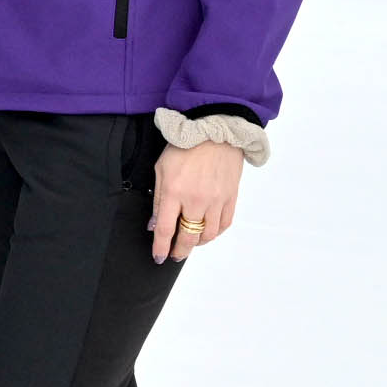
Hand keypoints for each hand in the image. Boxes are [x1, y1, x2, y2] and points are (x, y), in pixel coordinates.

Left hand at [150, 141, 242, 262]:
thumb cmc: (185, 146)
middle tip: (175, 255)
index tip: (159, 257)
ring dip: (197, 243)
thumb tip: (155, 224)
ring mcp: (216, 200)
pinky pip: (224, 224)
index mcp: (175, 192)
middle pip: (188, 237)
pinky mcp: (231, 197)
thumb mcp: (162, 168)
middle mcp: (196, 200)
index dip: (160, 247)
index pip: (165, 230)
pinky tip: (208, 231)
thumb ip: (159, 199)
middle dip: (179, 251)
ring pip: (207, 234)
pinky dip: (215, 233)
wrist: (216, 130)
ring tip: (191, 242)